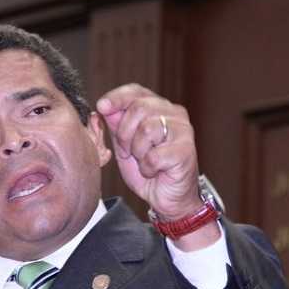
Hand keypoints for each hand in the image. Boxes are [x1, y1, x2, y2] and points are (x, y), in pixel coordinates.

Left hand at [96, 84, 201, 219]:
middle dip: (124, 134)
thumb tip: (103, 107)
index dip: (117, 97)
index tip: (102, 106)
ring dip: (138, 152)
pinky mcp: (186, 150)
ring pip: (147, 129)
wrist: (167, 197)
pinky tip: (154, 170)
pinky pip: (154, 155)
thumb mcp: (125, 145)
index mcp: (158, 107)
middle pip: (139, 108)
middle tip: (128, 151)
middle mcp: (174, 113)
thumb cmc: (148, 169)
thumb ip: (116, 125)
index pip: (136, 91)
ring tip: (144, 160)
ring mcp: (183, 130)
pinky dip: (147, 167)